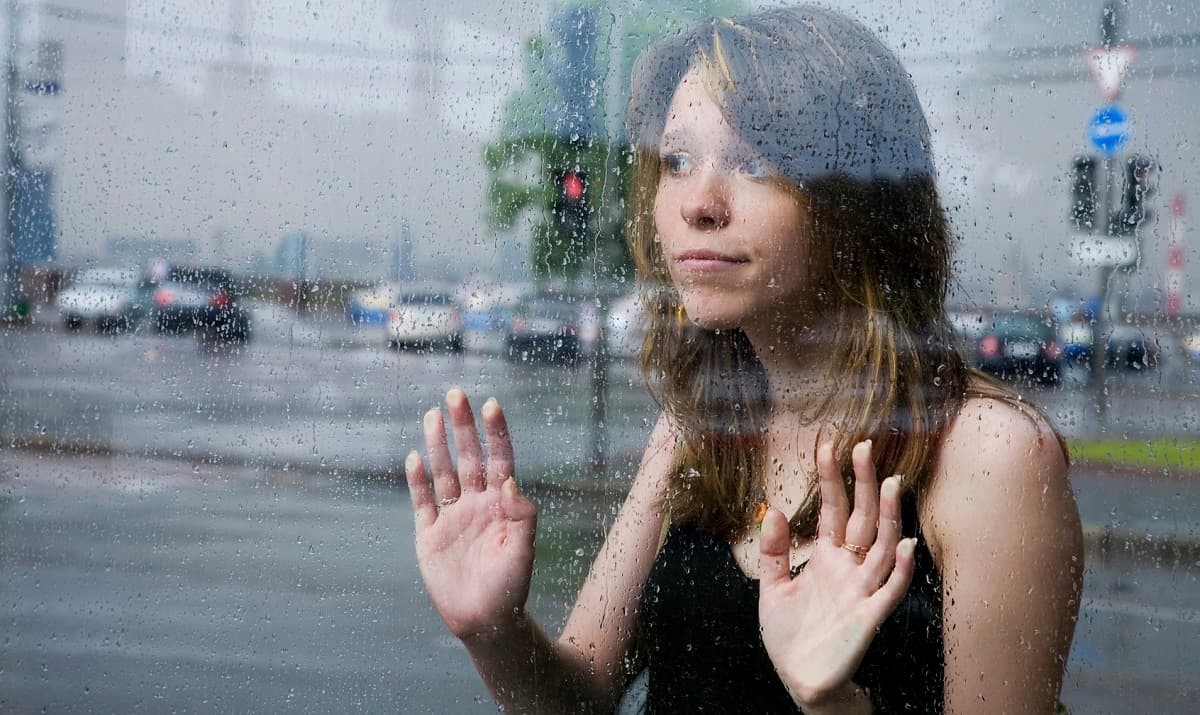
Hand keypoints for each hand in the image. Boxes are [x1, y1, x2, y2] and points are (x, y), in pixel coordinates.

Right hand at [405, 388, 537, 641]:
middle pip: (469, 457)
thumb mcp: (523, 552)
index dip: (496, 433)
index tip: (492, 405)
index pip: (499, 460)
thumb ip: (520, 516)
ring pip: (444, 472)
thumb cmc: (511, 589)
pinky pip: (422, 502)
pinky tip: (414, 456)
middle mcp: (476, 504)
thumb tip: (509, 481)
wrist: (485, 622)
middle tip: (456, 394)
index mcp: (501, 505)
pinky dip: (417, 480)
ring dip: (438, 444)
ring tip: (433, 414)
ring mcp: (452, 517)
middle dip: (463, 427)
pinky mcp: (429, 535)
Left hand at [757, 440, 916, 710]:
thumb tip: (771, 509)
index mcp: (826, 557)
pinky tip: (906, 546)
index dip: (831, 479)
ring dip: (888, 516)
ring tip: (890, 483)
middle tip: (864, 446)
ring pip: (882, 546)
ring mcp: (862, 590)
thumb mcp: (772, 588)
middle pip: (862, 517)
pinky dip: (901, 569)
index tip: (828, 446)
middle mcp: (848, 567)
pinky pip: (891, 590)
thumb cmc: (790, 634)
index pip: (832, 509)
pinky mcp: (869, 616)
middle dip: (863, 483)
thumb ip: (772, 551)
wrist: (800, 678)